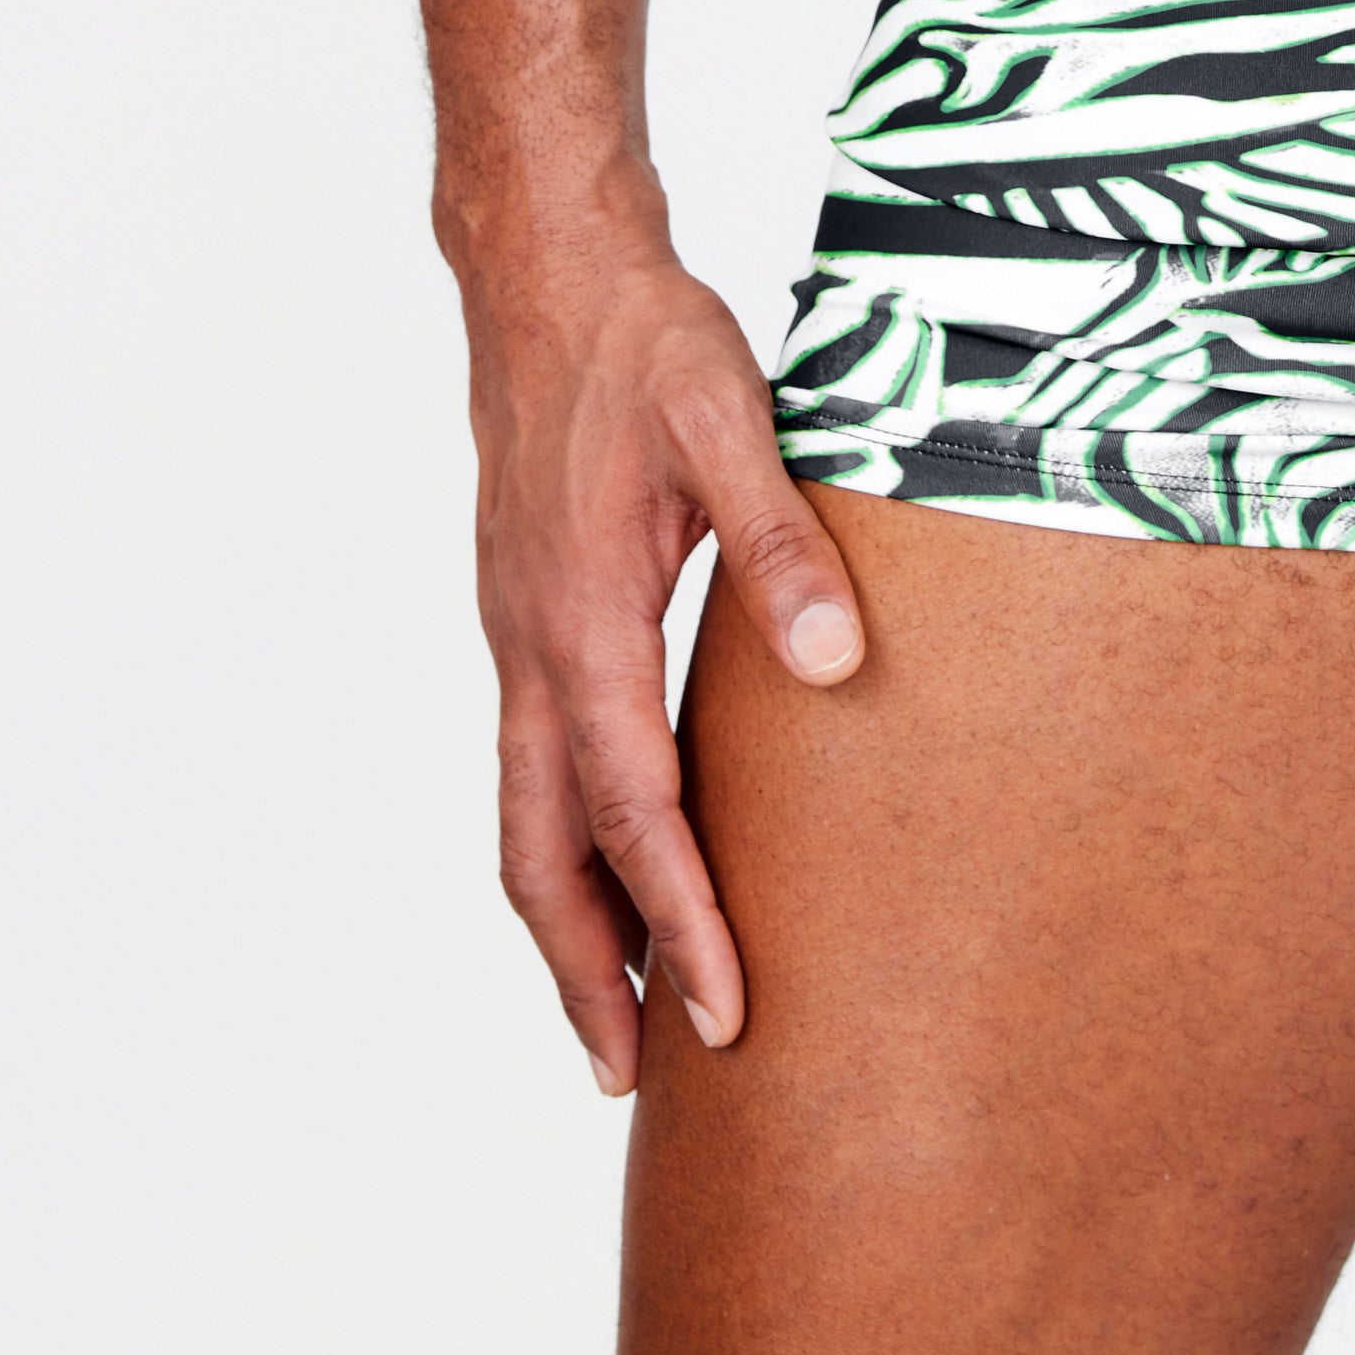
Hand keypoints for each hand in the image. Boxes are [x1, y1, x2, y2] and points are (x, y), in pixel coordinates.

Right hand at [465, 225, 865, 1091]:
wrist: (548, 274)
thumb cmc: (644, 341)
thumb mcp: (731, 418)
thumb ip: (783, 537)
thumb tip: (834, 657)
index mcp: (585, 623)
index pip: (635, 813)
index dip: (682, 923)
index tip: (724, 1019)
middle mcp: (535, 649)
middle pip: (542, 854)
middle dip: (587, 973)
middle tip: (637, 1079)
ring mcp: (520, 636)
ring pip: (525, 817)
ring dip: (567, 919)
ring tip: (616, 1008)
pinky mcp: (529, 614)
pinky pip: (534, 761)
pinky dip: (565, 839)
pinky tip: (614, 854)